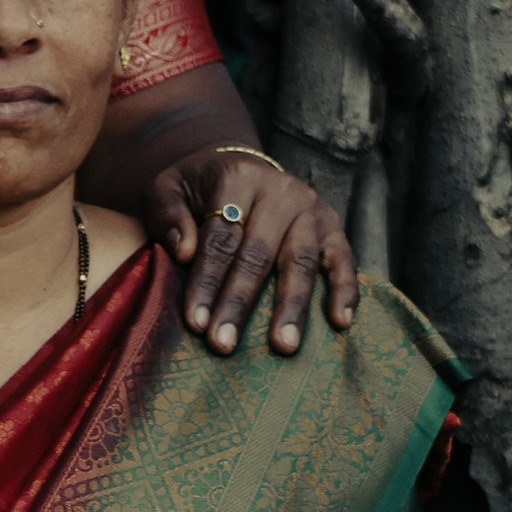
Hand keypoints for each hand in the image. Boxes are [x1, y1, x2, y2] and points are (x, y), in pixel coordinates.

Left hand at [150, 147, 358, 355]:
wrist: (237, 166)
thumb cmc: (197, 190)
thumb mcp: (166, 189)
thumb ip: (167, 215)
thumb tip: (185, 252)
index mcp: (237, 178)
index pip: (220, 238)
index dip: (207, 281)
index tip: (196, 322)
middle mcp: (280, 191)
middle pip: (258, 253)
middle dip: (239, 302)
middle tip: (224, 344)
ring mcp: (311, 209)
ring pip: (301, 262)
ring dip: (291, 307)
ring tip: (282, 346)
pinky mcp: (333, 227)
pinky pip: (344, 260)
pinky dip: (345, 291)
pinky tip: (340, 323)